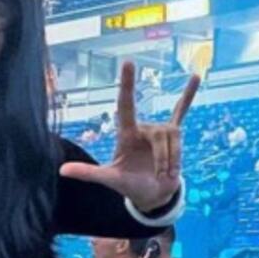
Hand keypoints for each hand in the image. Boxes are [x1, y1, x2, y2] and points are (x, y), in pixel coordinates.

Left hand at [59, 63, 200, 211]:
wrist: (152, 195)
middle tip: (160, 176)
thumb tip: (62, 171)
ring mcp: (158, 131)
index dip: (127, 84)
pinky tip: (196, 77)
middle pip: (161, 135)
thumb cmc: (129, 185)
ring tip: (167, 174)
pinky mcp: (173, 136)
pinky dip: (188, 95)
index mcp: (126, 133)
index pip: (126, 104)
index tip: (128, 63)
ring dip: (174, 159)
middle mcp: (143, 128)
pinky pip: (181, 112)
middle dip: (164, 159)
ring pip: (175, 137)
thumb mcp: (110, 179)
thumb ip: (88, 173)